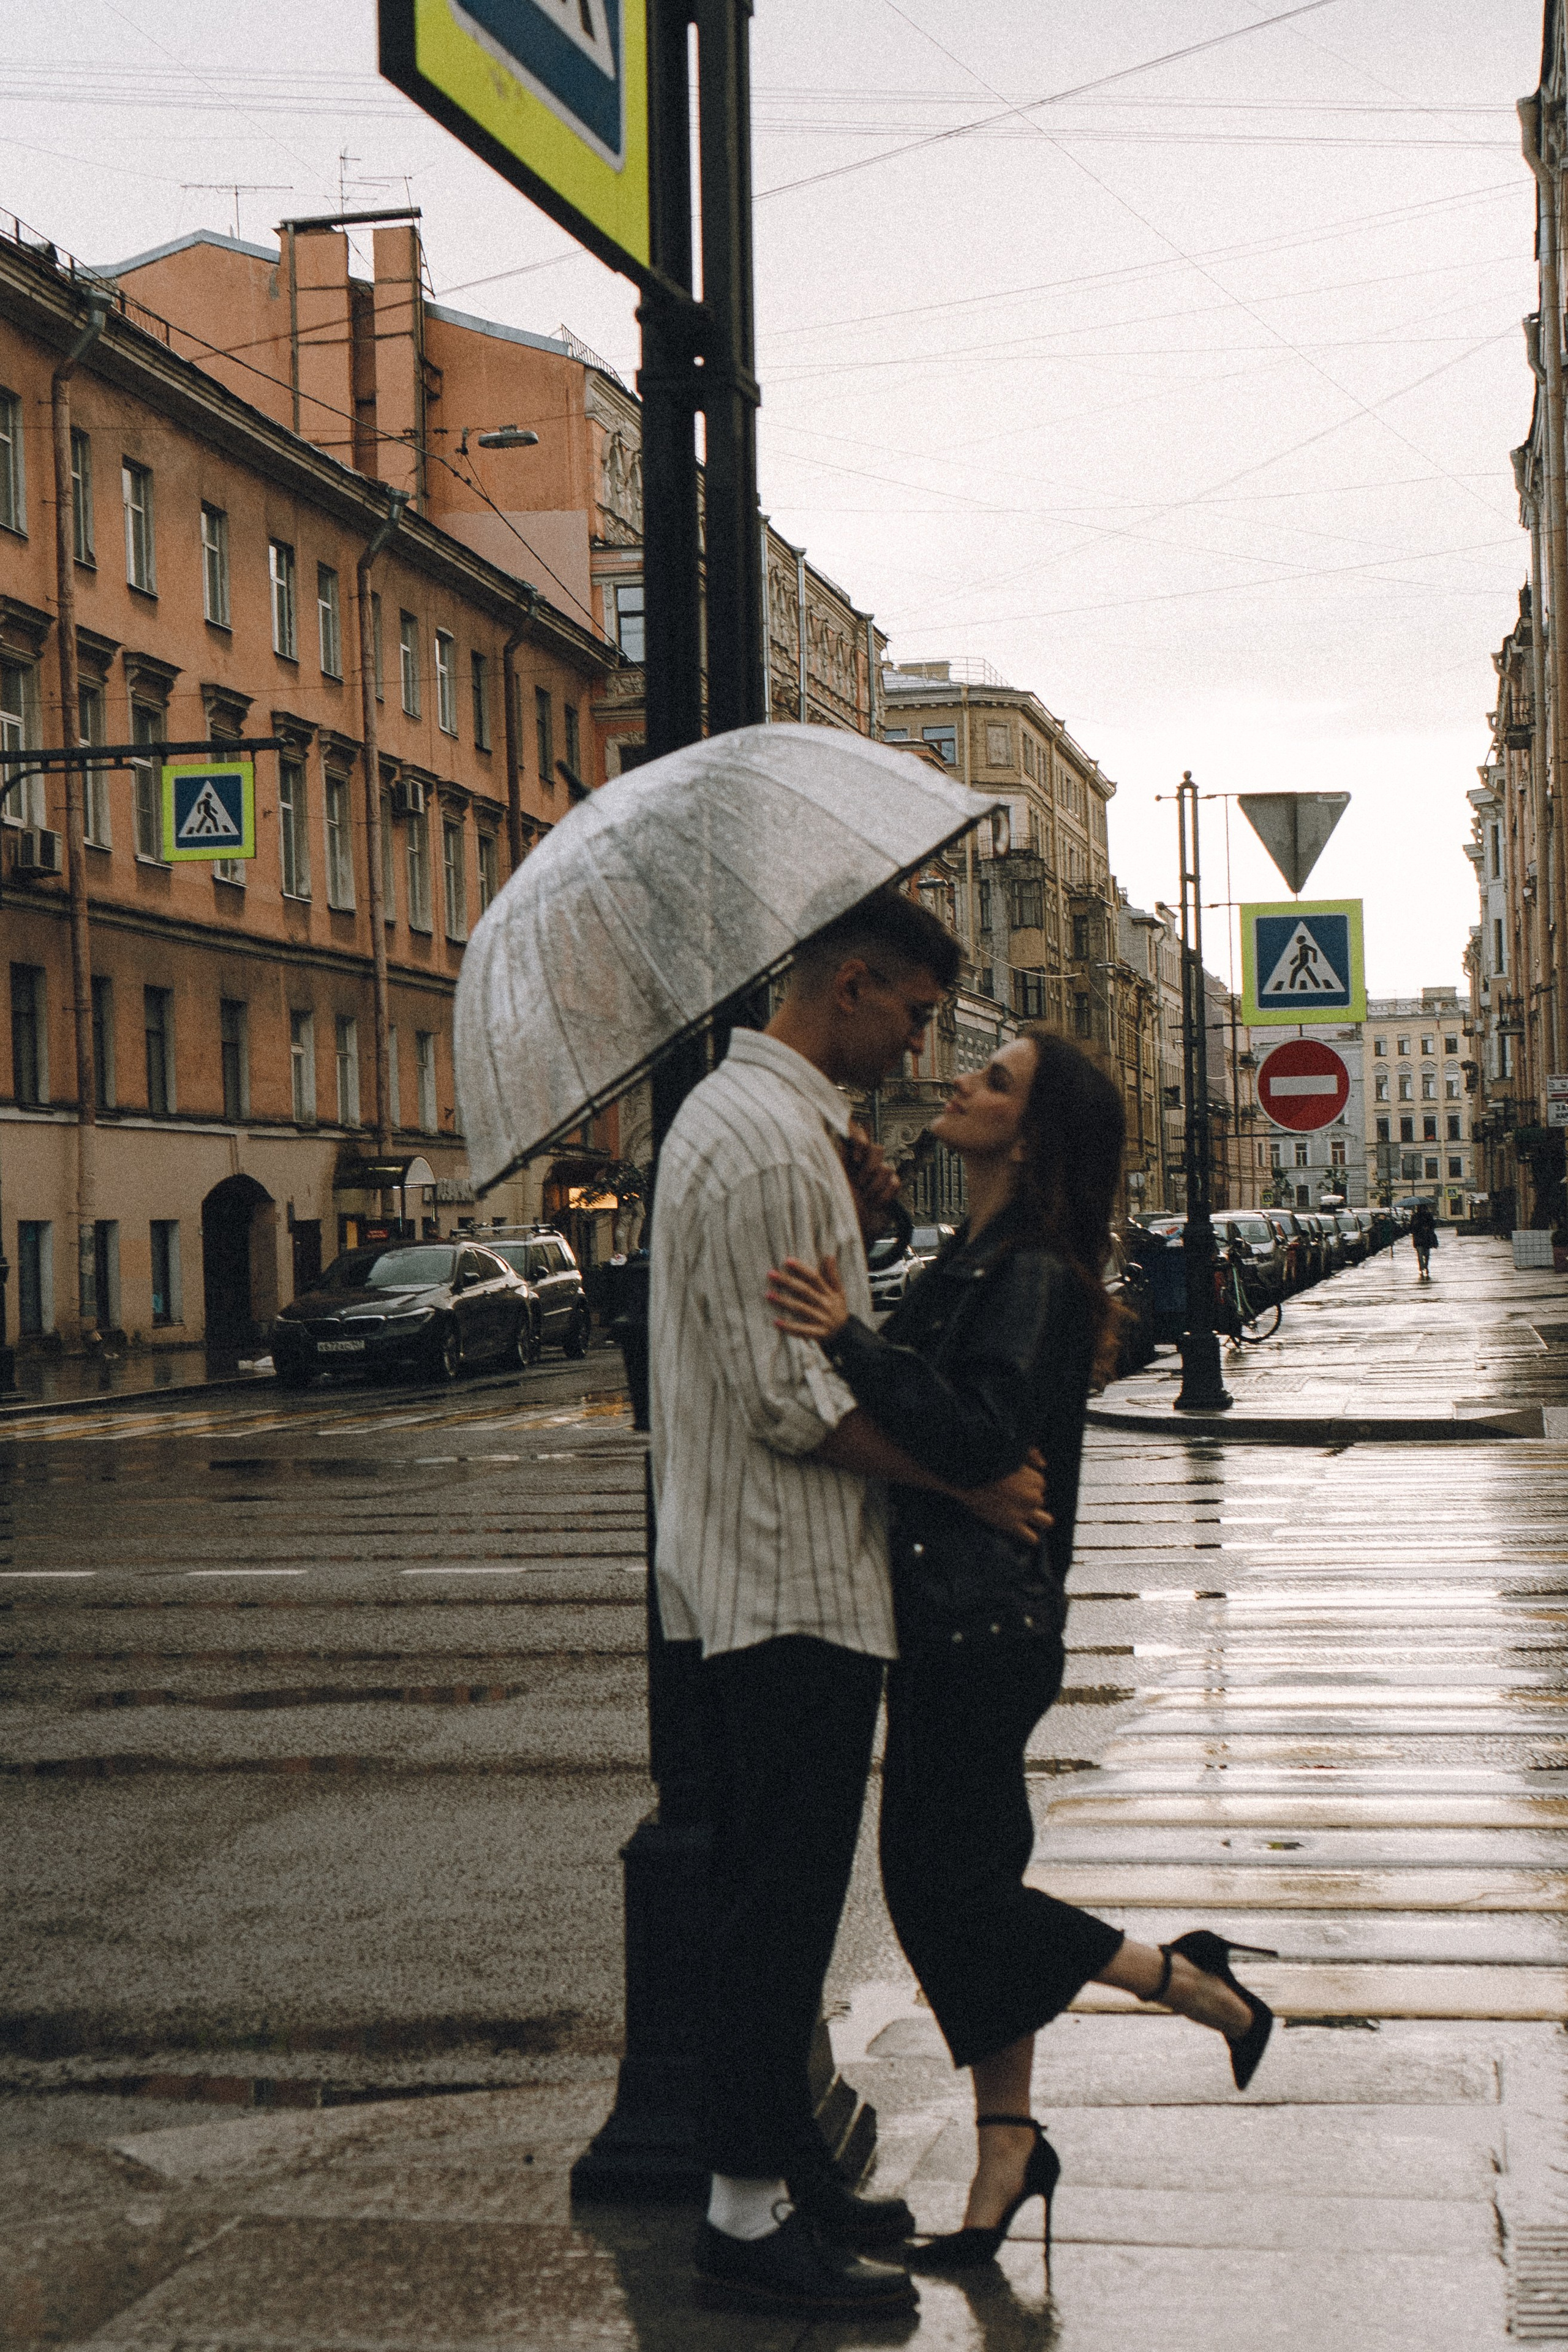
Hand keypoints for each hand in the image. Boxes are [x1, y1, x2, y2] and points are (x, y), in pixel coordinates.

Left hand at [767, 1255, 850, 1342]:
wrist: (845, 1335)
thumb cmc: (837, 1309)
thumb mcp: (839, 1292)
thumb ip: (833, 1275)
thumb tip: (829, 1256)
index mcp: (829, 1293)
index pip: (815, 1278)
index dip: (802, 1269)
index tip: (787, 1261)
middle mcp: (825, 1304)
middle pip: (804, 1291)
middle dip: (787, 1281)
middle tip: (770, 1274)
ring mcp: (821, 1319)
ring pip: (800, 1308)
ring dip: (784, 1301)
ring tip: (768, 1295)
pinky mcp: (817, 1333)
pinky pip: (801, 1330)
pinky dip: (789, 1326)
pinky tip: (775, 1322)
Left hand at [841, 1123, 900, 1240]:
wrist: (854, 1234)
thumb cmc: (838, 1212)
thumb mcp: (833, 1182)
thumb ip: (837, 1159)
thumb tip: (833, 1136)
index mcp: (847, 1160)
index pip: (859, 1136)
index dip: (862, 1141)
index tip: (857, 1158)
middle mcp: (863, 1166)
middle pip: (877, 1149)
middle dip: (870, 1168)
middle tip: (860, 1184)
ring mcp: (878, 1178)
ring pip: (887, 1167)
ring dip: (876, 1186)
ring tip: (867, 1199)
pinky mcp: (889, 1190)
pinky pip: (896, 1182)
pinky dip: (886, 1195)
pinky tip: (877, 1204)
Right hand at [958, 1448, 1051, 1546]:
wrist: (970, 1478)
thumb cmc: (988, 1463)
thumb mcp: (1013, 1453)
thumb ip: (1031, 1455)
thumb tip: (1043, 1464)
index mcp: (1035, 1480)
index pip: (1040, 1486)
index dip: (1027, 1486)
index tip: (1013, 1484)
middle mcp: (1034, 1497)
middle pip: (1040, 1502)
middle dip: (1030, 1502)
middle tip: (1014, 1500)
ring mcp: (1025, 1512)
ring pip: (1046, 1521)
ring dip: (1035, 1518)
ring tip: (1021, 1516)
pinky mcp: (1013, 1525)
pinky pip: (1032, 1538)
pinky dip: (1029, 1536)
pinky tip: (1022, 1532)